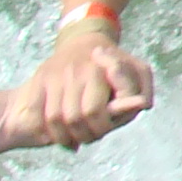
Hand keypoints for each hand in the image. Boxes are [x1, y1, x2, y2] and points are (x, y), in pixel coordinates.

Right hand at [5, 34, 154, 149]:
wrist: (81, 42)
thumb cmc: (115, 63)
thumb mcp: (138, 72)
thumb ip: (145, 90)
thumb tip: (141, 104)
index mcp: (103, 68)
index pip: (96, 111)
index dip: (102, 127)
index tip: (105, 127)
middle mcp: (77, 70)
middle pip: (77, 118)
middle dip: (85, 134)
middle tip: (90, 136)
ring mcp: (56, 74)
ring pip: (55, 118)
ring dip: (64, 136)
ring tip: (74, 138)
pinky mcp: (40, 78)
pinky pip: (37, 112)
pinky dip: (44, 130)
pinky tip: (54, 135)